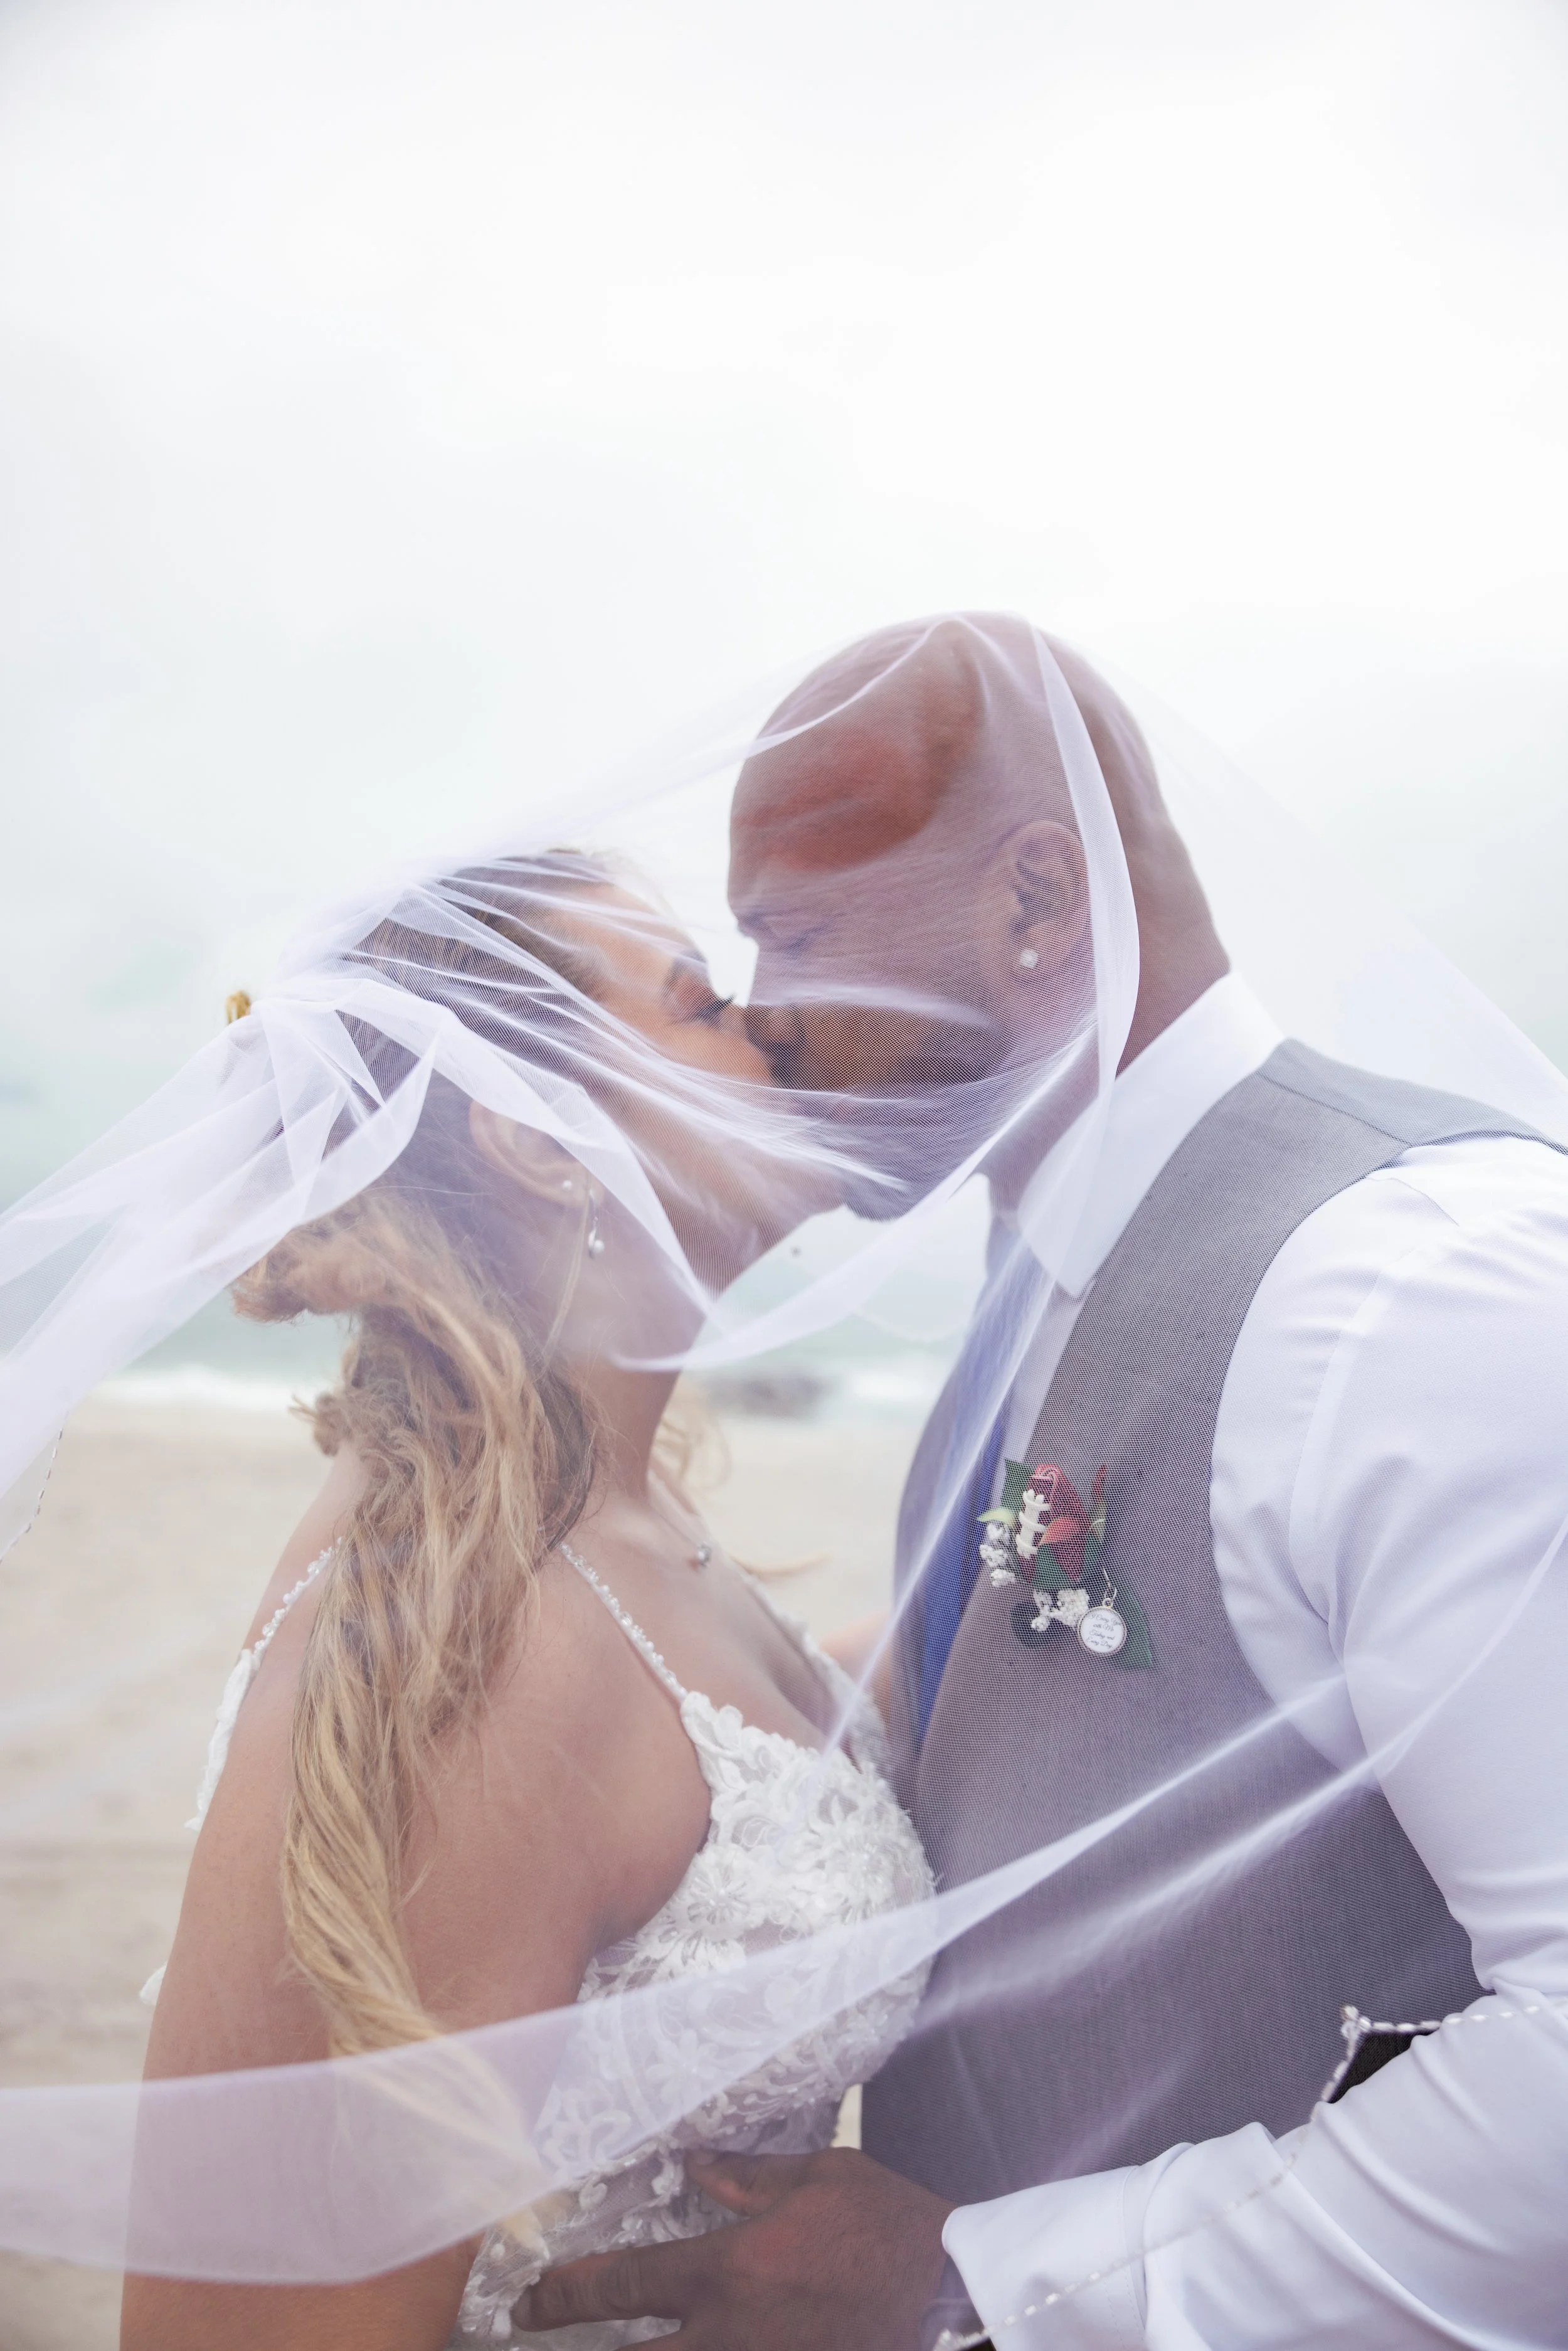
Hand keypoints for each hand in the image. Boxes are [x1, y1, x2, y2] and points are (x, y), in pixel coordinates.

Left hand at [514, 2146, 954, 2349]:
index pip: (622, 2285)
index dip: (563, 2294)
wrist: (953, 2293)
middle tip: (534, 2337)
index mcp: (728, 2272)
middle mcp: (728, 2335)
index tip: (527, 2301)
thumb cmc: (888, 2225)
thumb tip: (695, 2166)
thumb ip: (748, 2177)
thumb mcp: (819, 2176)